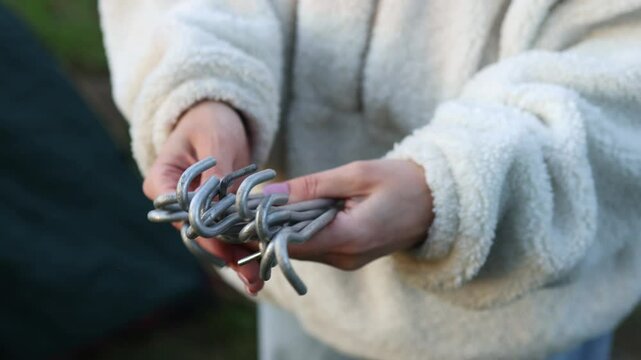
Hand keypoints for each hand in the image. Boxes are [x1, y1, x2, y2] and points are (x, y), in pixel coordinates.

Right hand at [142, 100, 264, 293]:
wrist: (218, 116)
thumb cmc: (209, 119)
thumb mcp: (214, 138)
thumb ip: (215, 170)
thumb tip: (216, 201)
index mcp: (162, 182)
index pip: (182, 214)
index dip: (207, 232)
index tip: (230, 245)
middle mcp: (174, 203)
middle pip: (199, 234)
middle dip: (226, 255)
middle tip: (252, 277)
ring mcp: (195, 210)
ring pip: (215, 240)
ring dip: (237, 259)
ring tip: (258, 281)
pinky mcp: (215, 212)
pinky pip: (228, 232)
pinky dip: (244, 246)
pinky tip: (260, 265)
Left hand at [264, 159, 433, 270]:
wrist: (438, 203)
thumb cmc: (402, 182)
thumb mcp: (357, 174)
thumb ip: (311, 186)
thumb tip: (267, 194)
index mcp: (351, 237)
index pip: (291, 241)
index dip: (263, 226)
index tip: (244, 207)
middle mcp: (345, 258)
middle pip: (291, 247)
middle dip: (269, 225)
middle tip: (251, 200)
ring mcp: (347, 261)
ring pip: (300, 248)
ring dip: (284, 226)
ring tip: (273, 200)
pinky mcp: (348, 257)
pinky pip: (313, 246)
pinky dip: (300, 229)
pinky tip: (298, 209)